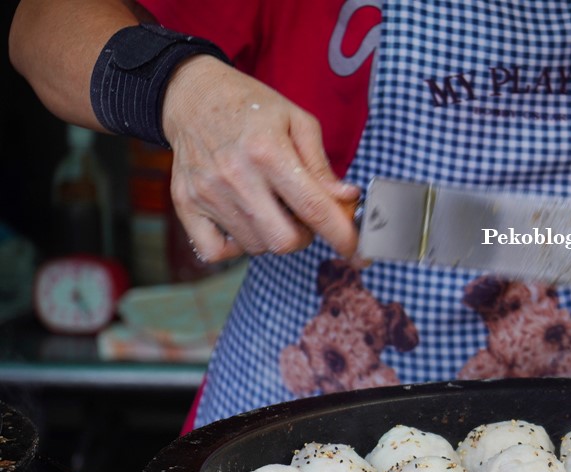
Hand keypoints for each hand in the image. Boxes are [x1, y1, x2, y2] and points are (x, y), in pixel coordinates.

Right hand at [161, 55, 359, 261]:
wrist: (191, 94)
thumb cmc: (251, 107)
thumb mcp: (296, 121)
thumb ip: (321, 165)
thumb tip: (347, 200)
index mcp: (268, 151)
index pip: (314, 208)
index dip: (342, 236)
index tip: (359, 252)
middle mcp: (235, 175)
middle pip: (284, 241)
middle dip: (304, 237)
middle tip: (302, 217)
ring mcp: (207, 193)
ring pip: (256, 246)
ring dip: (272, 236)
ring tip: (270, 206)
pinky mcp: (185, 204)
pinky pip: (214, 252)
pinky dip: (235, 246)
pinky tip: (243, 221)